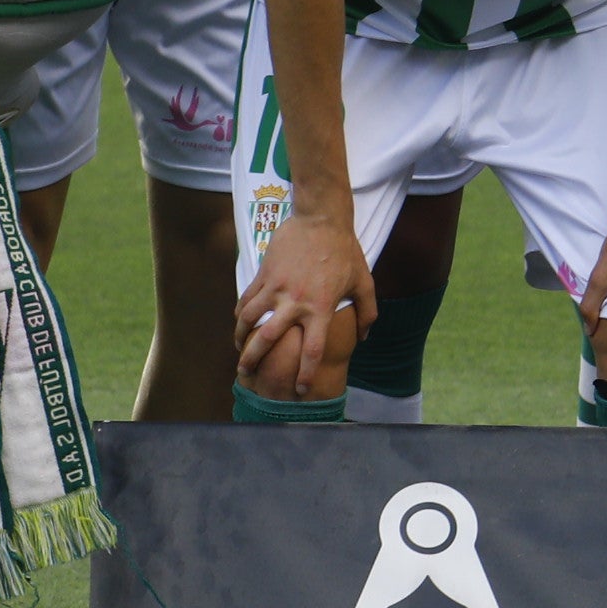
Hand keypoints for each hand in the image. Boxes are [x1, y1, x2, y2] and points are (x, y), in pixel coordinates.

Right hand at [236, 213, 370, 404]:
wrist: (321, 218)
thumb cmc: (345, 251)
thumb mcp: (364, 281)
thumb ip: (366, 312)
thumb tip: (364, 338)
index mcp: (321, 307)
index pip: (311, 349)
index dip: (305, 373)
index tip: (300, 389)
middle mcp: (296, 302)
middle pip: (269, 339)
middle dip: (255, 360)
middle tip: (247, 374)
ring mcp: (276, 287)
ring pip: (249, 319)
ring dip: (240, 338)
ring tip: (239, 351)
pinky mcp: (264, 274)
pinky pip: (246, 299)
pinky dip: (240, 314)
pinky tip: (239, 323)